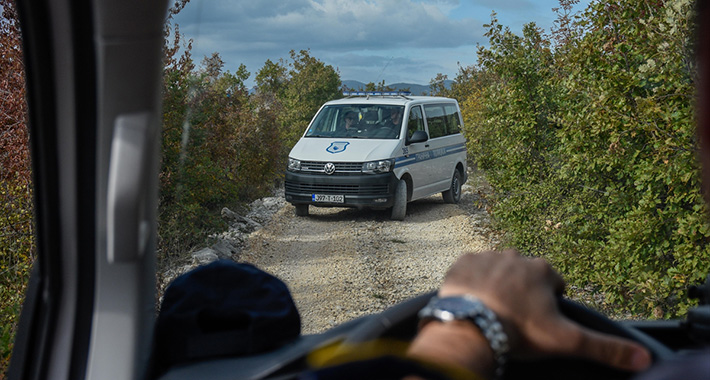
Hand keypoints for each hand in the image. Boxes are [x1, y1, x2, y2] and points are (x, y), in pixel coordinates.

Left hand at [438, 250, 651, 371]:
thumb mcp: (566, 341)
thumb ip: (606, 348)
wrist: (471, 327)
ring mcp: (486, 256)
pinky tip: (473, 301)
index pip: (553, 283)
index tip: (539, 320)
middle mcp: (515, 255)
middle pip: (524, 275)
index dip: (549, 304)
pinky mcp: (462, 262)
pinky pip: (471, 270)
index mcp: (542, 269)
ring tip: (493, 311)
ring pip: (497, 270)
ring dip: (497, 285)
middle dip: (522, 292)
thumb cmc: (519, 332)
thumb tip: (644, 358)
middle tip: (515, 318)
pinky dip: (472, 283)